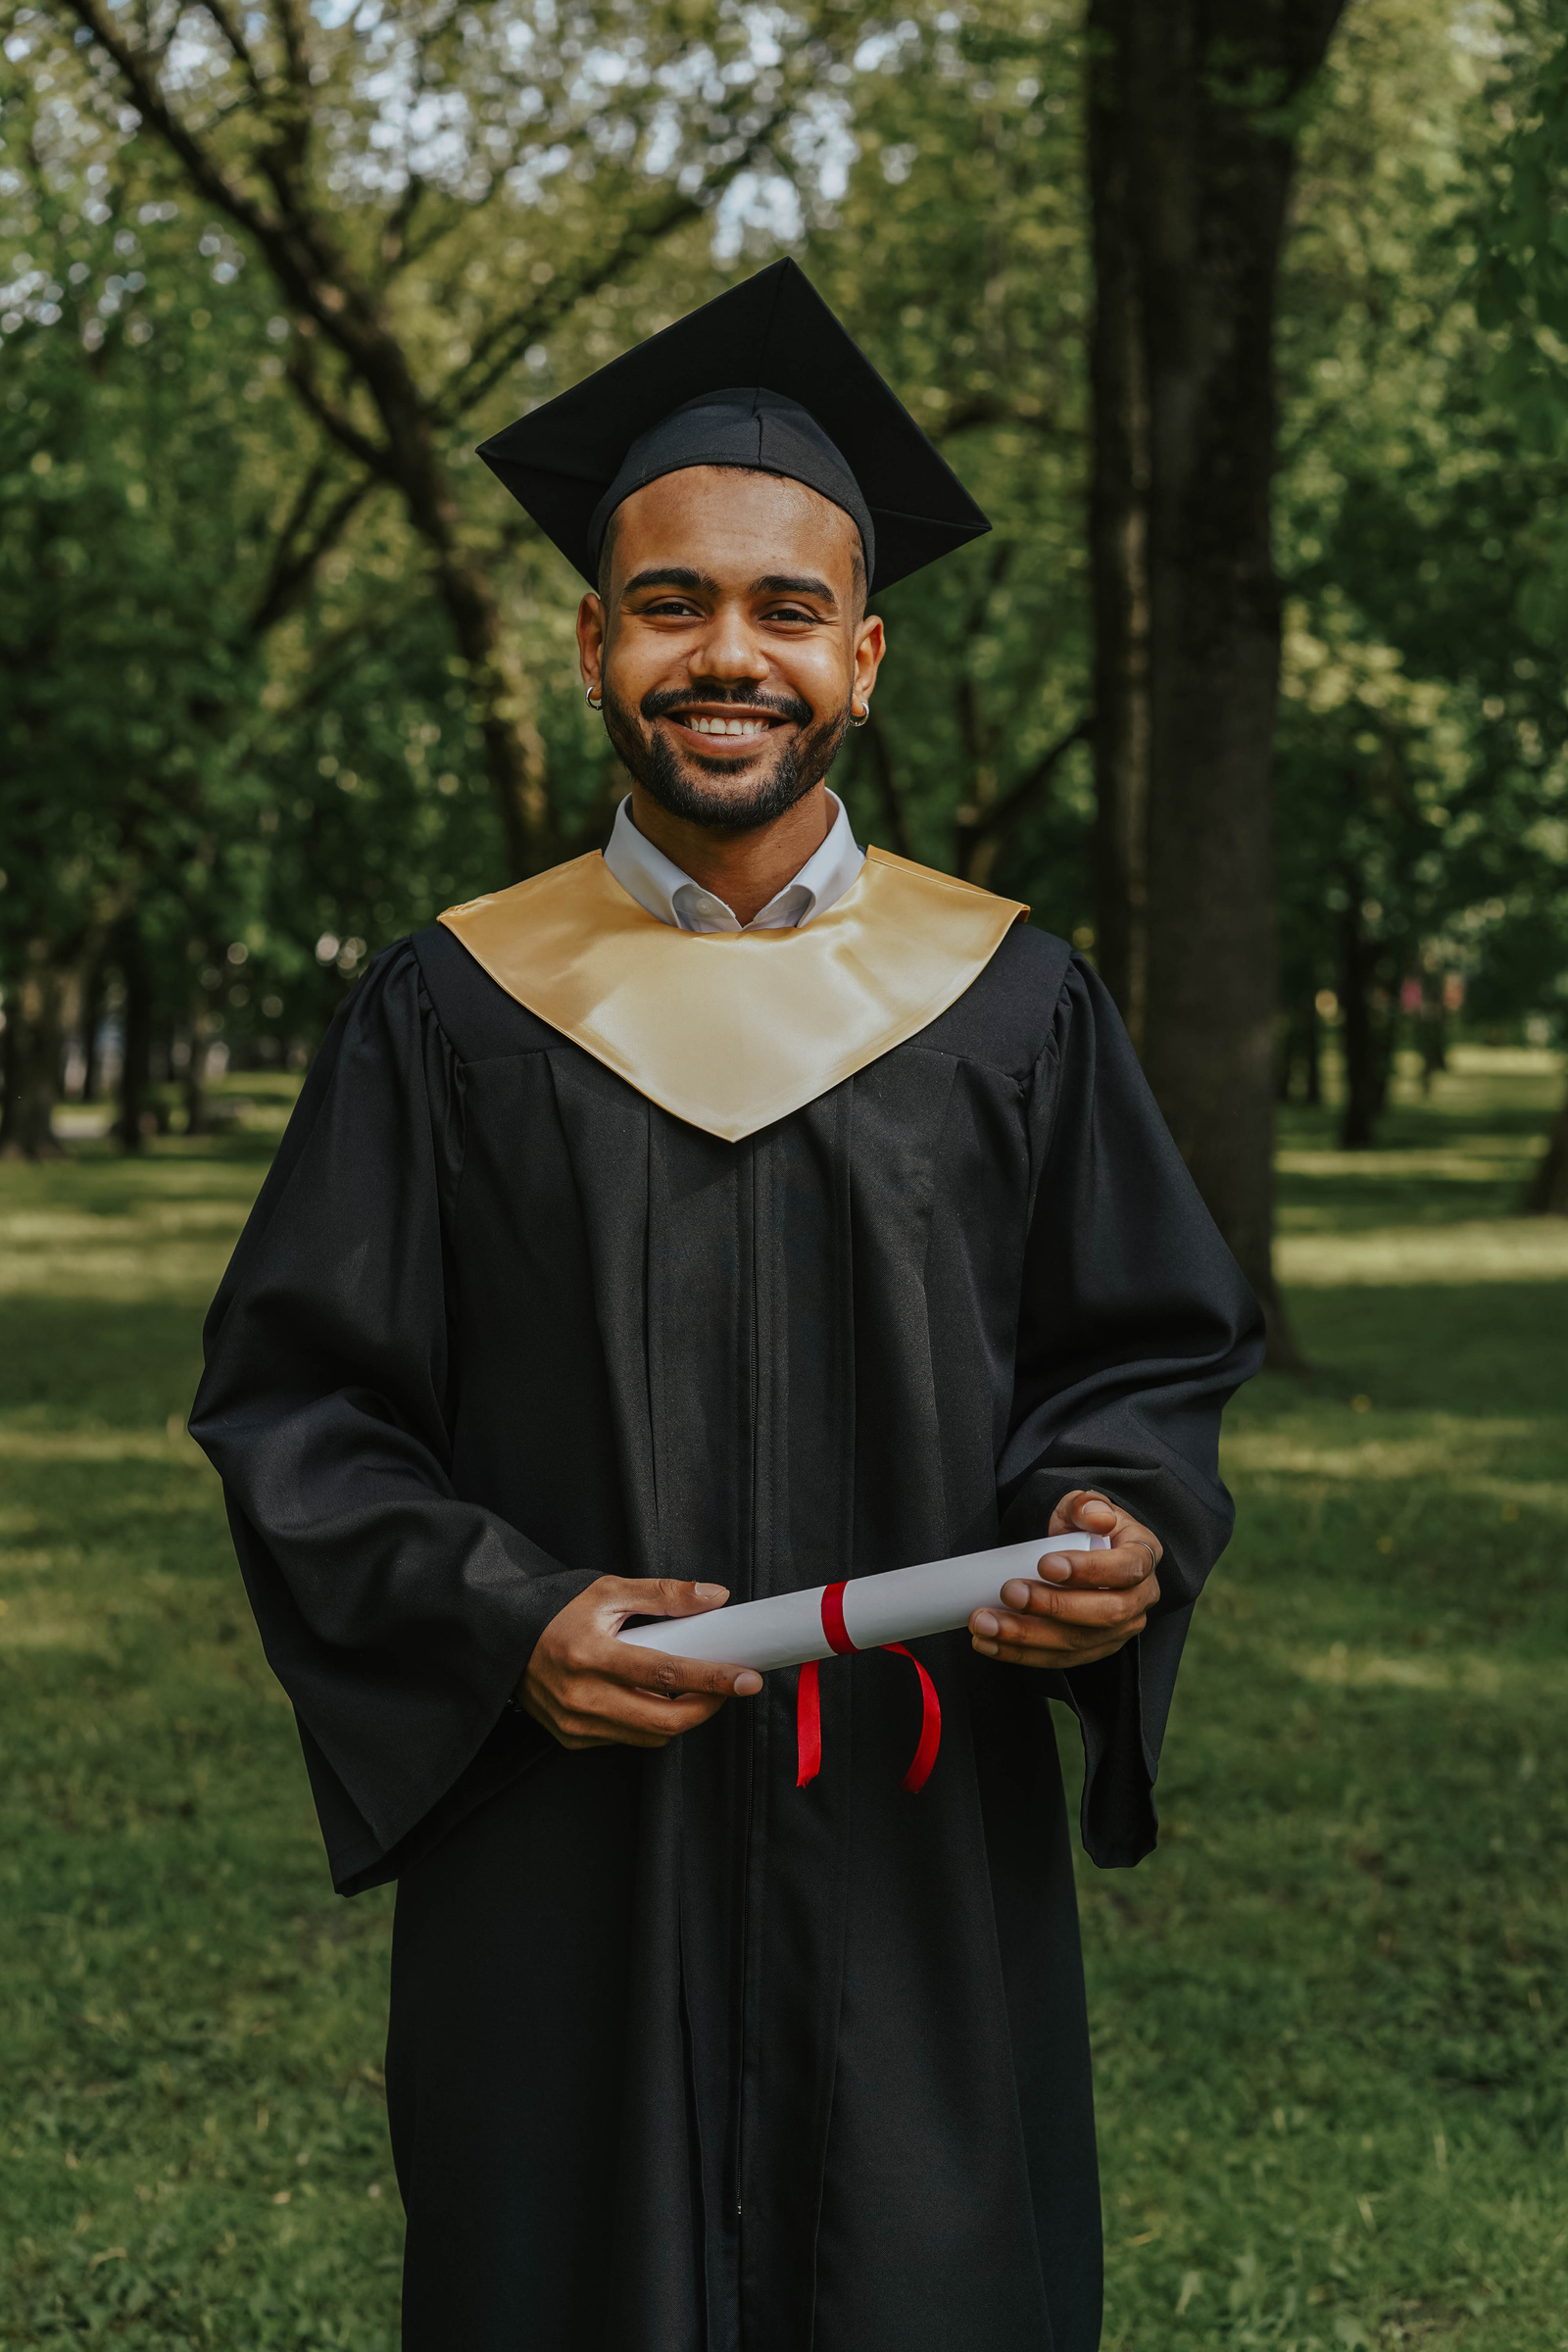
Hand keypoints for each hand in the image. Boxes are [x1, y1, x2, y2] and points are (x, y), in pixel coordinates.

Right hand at [518, 1576, 762, 1750]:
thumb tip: (716, 1596)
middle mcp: (582, 1696)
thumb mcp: (608, 1591)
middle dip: (706, 1707)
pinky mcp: (572, 1738)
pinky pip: (628, 1739)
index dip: (711, 1679)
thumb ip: (664, 1594)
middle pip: (663, 1720)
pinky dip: (650, 1723)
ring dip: (681, 1716)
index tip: (747, 1679)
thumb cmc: (557, 1611)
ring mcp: (575, 1724)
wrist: (503, 1639)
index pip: (665, 1675)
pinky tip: (651, 1698)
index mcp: (590, 1654)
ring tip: (691, 1688)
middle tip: (728, 1686)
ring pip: (651, 1735)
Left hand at [968, 1491, 1161, 1670]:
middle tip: (1009, 1592)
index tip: (1045, 1564)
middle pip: (1104, 1614)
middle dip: (1052, 1606)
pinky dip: (1020, 1654)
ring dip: (1026, 1636)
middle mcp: (1139, 1599)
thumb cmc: (1084, 1528)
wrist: (1079, 1551)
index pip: (1126, 1569)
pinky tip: (989, 1643)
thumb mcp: (1083, 1506)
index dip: (1088, 1571)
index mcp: (1143, 1558)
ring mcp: (1119, 1631)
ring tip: (986, 1623)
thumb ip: (1086, 1505)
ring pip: (1076, 1642)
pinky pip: (1058, 1659)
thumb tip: (1097, 1518)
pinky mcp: (1093, 1650)